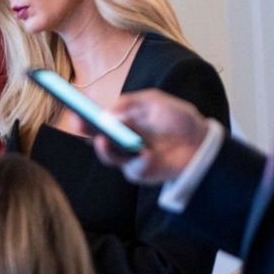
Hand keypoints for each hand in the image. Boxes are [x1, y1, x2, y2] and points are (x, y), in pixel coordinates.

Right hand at [75, 89, 209, 183]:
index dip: (82, 113)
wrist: (201, 141)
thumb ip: (131, 102)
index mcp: (121, 120)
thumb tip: (107, 113)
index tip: (72, 106)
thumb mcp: (154, 101)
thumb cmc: (176, 119)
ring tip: (103, 139)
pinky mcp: (140, 173)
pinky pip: (133, 169)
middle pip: (95, 137)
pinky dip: (139, 161)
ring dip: (104, 149)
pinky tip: (146, 154)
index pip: (96, 118)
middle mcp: (120, 139)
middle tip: (78, 122)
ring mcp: (128, 157)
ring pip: (109, 156)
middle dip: (85, 130)